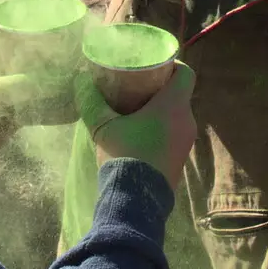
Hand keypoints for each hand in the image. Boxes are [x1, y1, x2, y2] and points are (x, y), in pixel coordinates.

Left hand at [0, 36, 78, 164]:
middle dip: (61, 55)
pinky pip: (43, 102)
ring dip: (61, 80)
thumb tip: (62, 82)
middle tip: (88, 54)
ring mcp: (14, 86)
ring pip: (44, 78)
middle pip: (40, 53)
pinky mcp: (19, 108)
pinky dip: (57, 105)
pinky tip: (77, 106)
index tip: (73, 24)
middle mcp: (8, 64)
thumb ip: (28, 85)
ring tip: (88, 79)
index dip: (46, 24)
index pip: (24, 28)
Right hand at [75, 63, 195, 189]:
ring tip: (135, 111)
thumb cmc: (124, 154)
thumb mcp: (103, 127)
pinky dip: (162, 130)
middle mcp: (187, 121)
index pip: (186, 73)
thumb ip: (92, 102)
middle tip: (137, 88)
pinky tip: (140, 136)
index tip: (152, 68)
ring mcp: (187, 142)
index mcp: (174, 105)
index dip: (172, 66)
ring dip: (160, 112)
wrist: (137, 201)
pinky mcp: (181, 160)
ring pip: (177, 117)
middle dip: (160, 90)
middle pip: (180, 95)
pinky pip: (175, 135)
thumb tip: (80, 81)